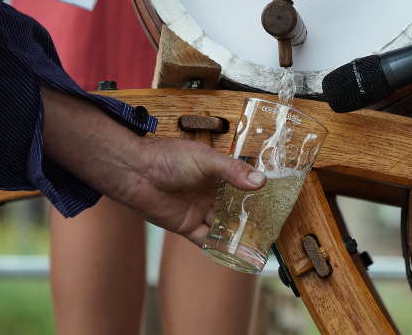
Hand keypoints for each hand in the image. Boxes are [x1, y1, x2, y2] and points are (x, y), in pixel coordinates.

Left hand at [116, 138, 265, 243]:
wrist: (136, 172)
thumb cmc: (168, 158)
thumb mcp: (206, 160)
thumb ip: (233, 171)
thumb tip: (260, 182)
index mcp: (215, 173)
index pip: (240, 183)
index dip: (255, 191)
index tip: (275, 199)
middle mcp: (208, 192)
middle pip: (233, 207)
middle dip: (249, 216)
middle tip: (271, 225)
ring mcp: (198, 210)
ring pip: (222, 225)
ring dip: (237, 234)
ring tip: (259, 243)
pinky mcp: (186, 226)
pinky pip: (205, 240)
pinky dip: (219, 248)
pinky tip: (235, 254)